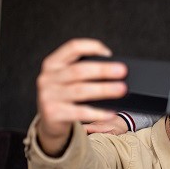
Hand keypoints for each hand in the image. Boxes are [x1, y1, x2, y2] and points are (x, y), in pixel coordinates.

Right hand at [35, 38, 126, 155]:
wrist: (49, 121)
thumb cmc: (64, 95)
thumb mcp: (66, 78)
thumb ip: (83, 71)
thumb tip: (114, 70)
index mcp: (52, 63)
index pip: (73, 47)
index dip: (92, 47)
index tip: (109, 54)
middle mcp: (48, 78)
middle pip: (78, 70)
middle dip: (103, 70)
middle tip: (122, 71)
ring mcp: (49, 96)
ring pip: (80, 91)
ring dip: (104, 89)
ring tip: (121, 89)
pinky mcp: (53, 113)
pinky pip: (80, 112)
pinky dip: (98, 113)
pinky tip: (110, 113)